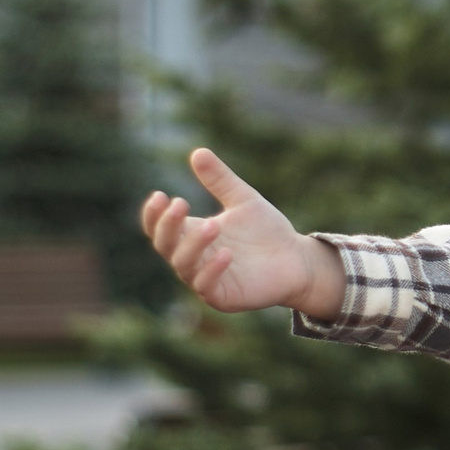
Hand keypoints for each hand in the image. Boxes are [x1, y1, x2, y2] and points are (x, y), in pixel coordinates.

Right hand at [138, 147, 345, 317]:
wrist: (297, 259)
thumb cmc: (266, 231)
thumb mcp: (243, 199)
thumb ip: (220, 179)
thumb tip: (198, 152)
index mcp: (191, 235)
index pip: (158, 228)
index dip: (153, 215)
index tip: (160, 196)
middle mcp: (192, 258)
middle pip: (165, 245)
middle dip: (168, 226)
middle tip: (181, 204)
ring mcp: (204, 279)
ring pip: (183, 265)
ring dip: (194, 245)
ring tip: (214, 224)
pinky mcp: (222, 297)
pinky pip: (207, 286)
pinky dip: (212, 270)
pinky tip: (226, 253)